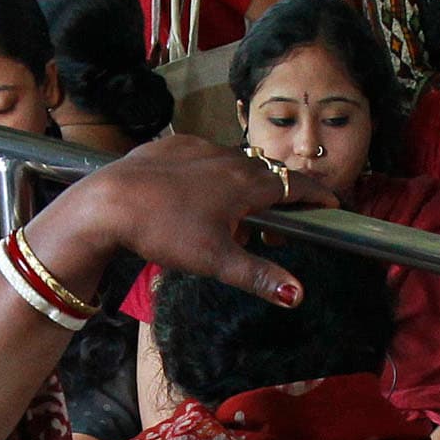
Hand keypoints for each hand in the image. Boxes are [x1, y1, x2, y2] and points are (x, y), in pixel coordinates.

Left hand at [29, 134, 338, 307]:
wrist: (107, 202)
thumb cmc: (164, 231)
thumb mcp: (215, 260)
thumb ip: (258, 275)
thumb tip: (298, 295)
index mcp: (246, 183)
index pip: (296, 184)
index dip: (318, 195)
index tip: (333, 203)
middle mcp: (228, 158)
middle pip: (266, 176)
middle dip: (278, 200)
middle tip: (274, 229)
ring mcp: (198, 147)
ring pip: (233, 166)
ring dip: (242, 188)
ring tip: (230, 220)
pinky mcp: (171, 145)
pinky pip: (203, 159)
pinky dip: (211, 177)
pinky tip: (195, 198)